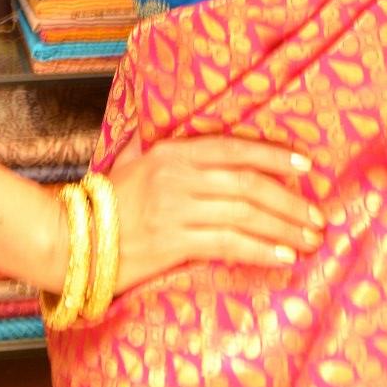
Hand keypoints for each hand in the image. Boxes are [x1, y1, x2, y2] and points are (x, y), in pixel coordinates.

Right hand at [106, 133, 323, 297]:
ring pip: (244, 215)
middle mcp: (179, 176)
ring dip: (284, 228)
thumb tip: (187, 130)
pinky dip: (260, 250)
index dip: (275, 157)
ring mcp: (176, 210)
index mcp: (173, 151)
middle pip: (249, 184)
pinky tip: (283, 257)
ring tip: (310, 239)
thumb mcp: (136, 159)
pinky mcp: (172, 243)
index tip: (307, 167)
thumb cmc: (108, 201)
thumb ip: (167, 147)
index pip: (236, 149)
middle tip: (318, 217)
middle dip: (290, 201)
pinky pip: (227, 244)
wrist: (69, 238)